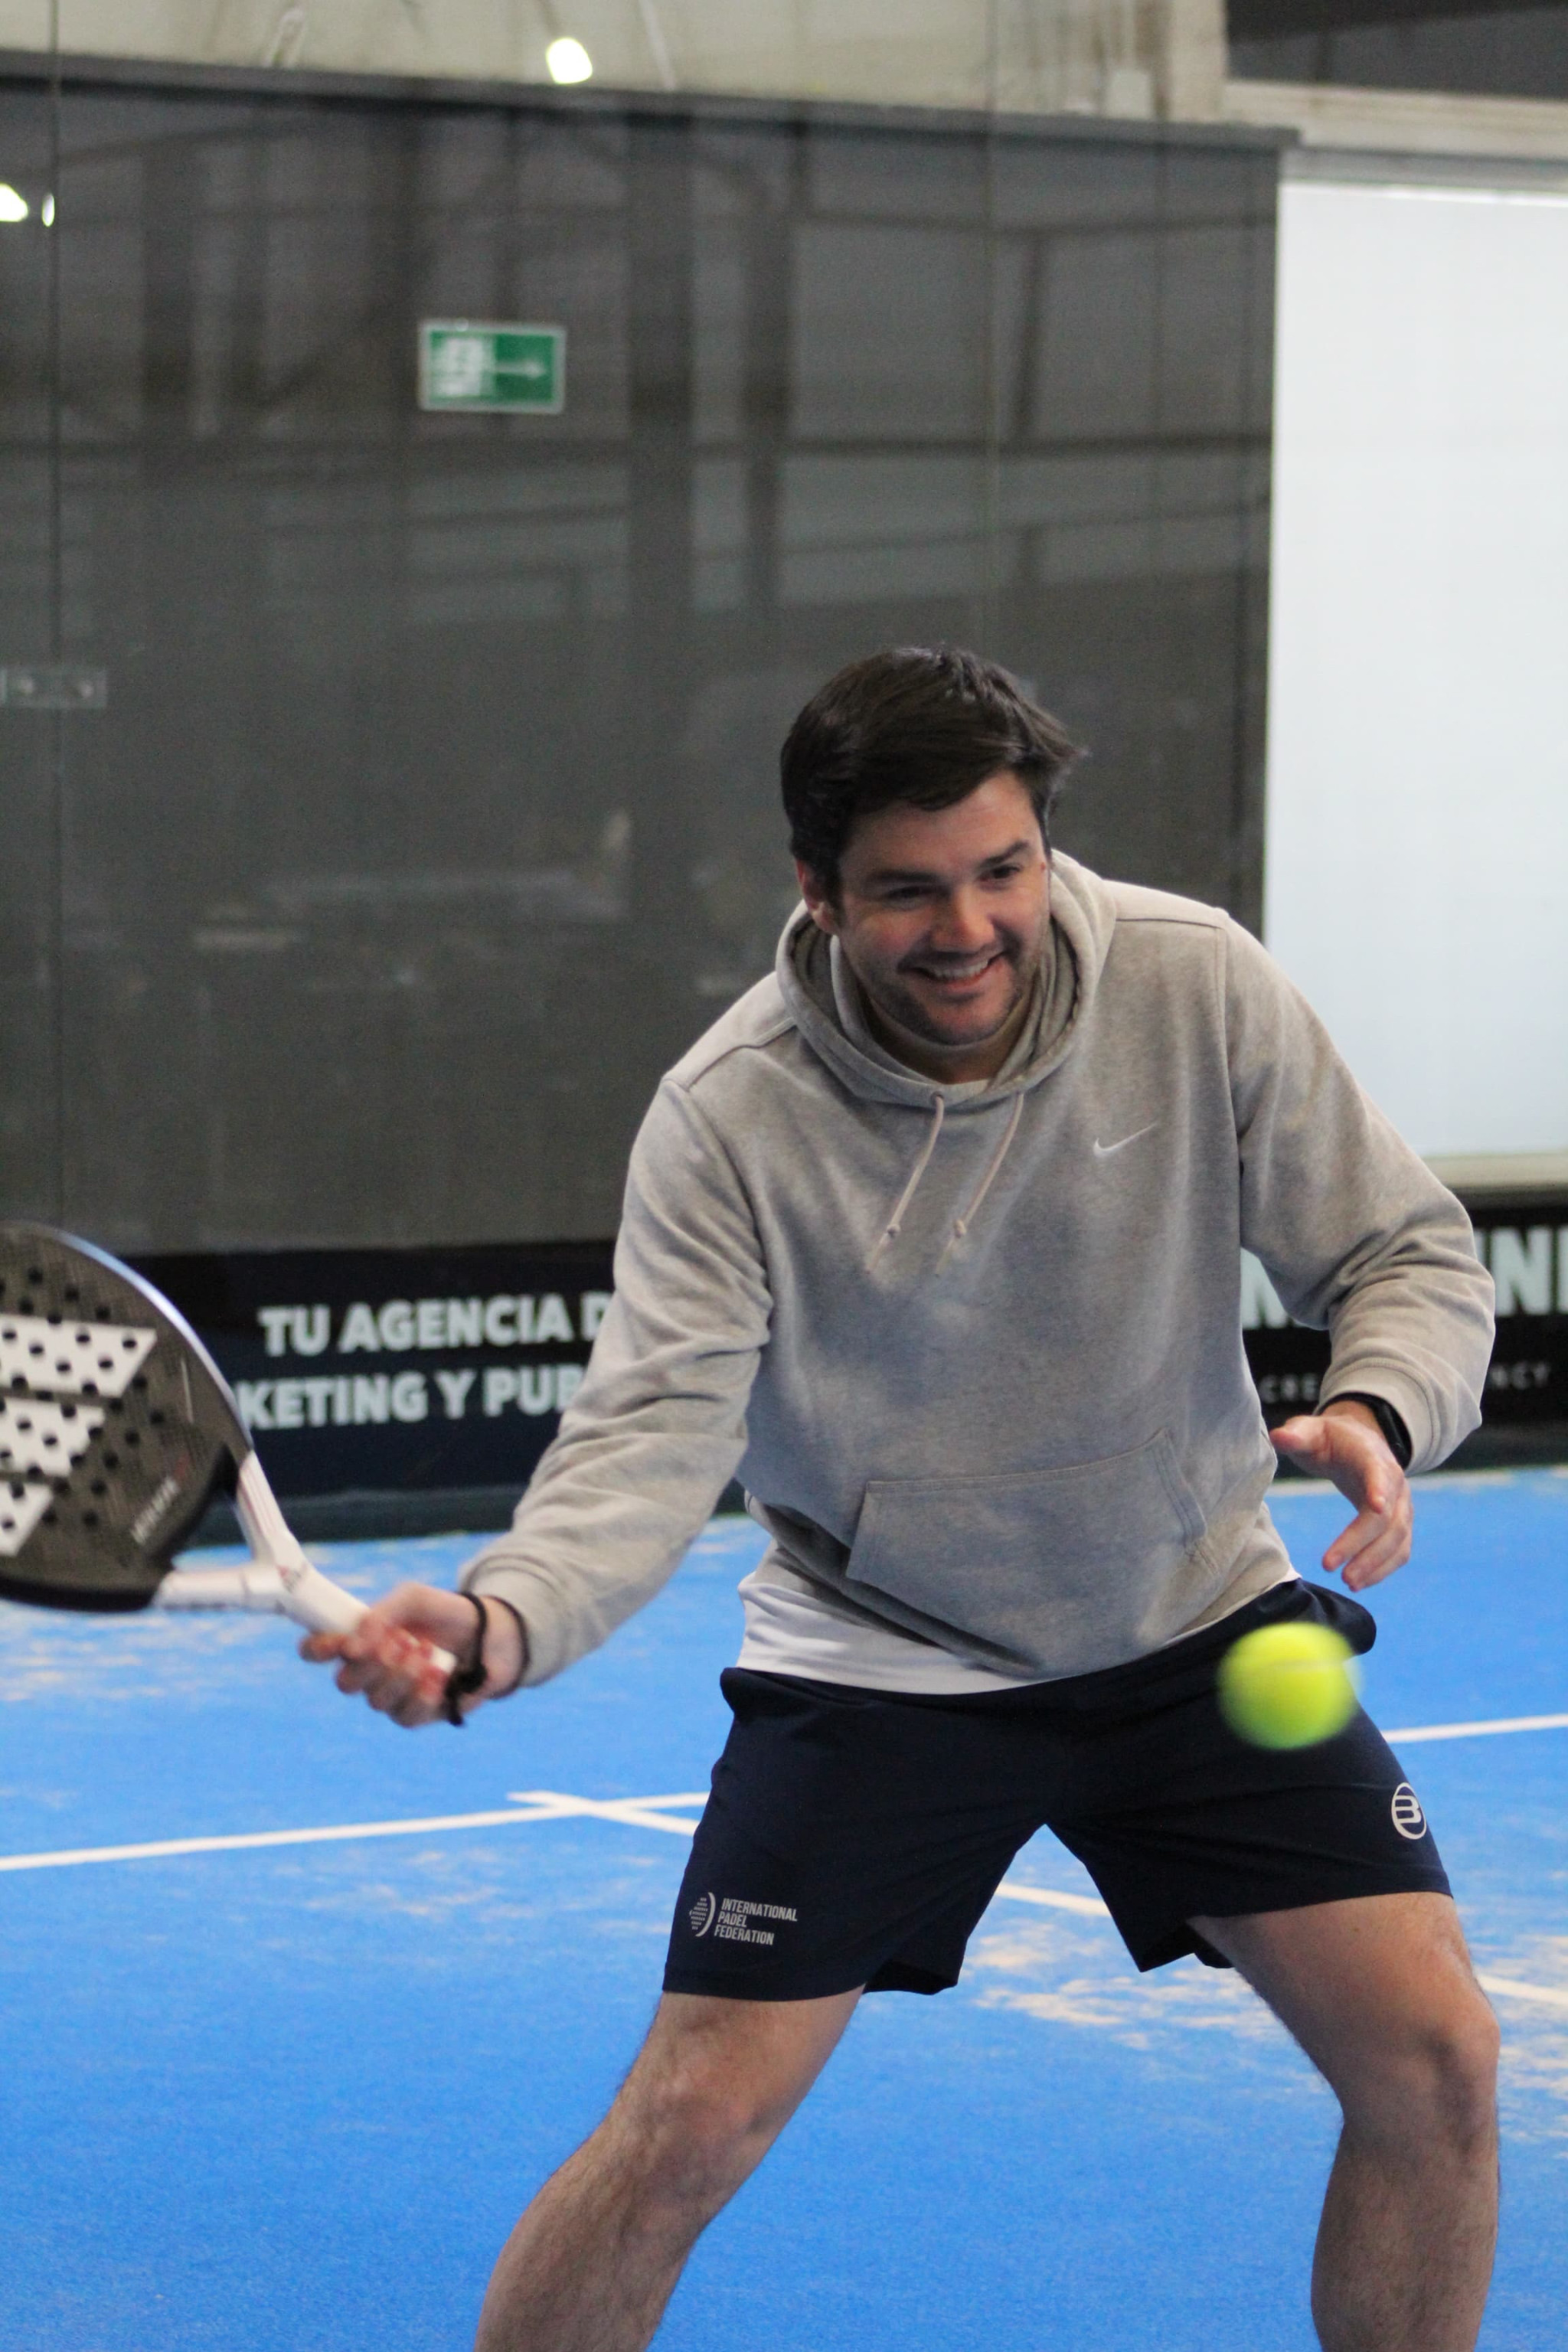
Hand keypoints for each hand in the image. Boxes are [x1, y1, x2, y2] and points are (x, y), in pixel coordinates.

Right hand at [299, 1581, 522, 1728]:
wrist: (490, 1635)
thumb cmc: (445, 1613)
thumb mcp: (414, 1598)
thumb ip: (382, 1613)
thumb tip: (354, 1645)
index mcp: (359, 1640)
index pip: (318, 1651)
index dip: (318, 1649)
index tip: (342, 1643)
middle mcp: (369, 1672)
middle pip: (345, 1683)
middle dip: (372, 1664)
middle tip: (403, 1641)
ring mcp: (391, 1695)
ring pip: (375, 1701)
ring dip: (402, 1675)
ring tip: (428, 1651)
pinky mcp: (416, 1714)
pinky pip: (404, 1717)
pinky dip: (422, 1695)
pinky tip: (440, 1676)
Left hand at [1269, 1401, 1412, 1591]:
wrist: (1358, 1442)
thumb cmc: (1329, 1439)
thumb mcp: (1311, 1430)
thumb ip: (1296, 1435)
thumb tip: (1279, 1436)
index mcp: (1373, 1456)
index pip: (1380, 1474)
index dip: (1379, 1490)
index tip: (1374, 1507)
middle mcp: (1395, 1482)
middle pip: (1387, 1518)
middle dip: (1363, 1545)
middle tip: (1335, 1569)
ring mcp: (1402, 1505)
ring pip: (1398, 1539)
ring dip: (1376, 1564)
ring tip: (1349, 1583)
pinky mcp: (1400, 1523)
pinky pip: (1399, 1550)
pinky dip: (1383, 1569)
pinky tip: (1360, 1583)